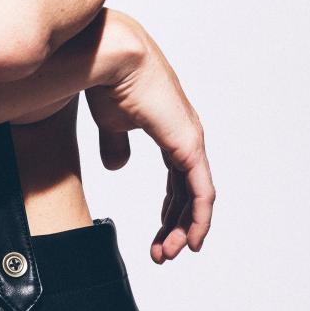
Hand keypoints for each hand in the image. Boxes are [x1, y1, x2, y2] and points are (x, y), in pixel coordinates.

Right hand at [84, 12, 216, 263]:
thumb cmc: (108, 79)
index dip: (170, 210)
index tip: (160, 235)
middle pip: (187, 193)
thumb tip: (117, 165)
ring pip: (196, 198)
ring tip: (169, 254)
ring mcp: (191, 141)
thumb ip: (117, 144)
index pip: (178, 179)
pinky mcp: (189, 145)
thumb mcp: (111, 121)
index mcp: (170, 131)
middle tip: (162, 253)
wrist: (112, 57)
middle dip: (175, 226)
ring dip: (184, 229)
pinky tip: (193, 240)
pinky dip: (200, 219)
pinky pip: (201, 192)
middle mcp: (186, 137)